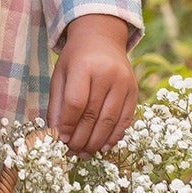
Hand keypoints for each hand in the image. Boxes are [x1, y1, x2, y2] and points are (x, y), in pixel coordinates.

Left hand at [47, 14, 136, 154]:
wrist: (102, 39)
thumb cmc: (76, 59)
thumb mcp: (60, 75)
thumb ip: (57, 104)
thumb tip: (56, 135)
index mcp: (83, 66)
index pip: (75, 103)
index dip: (67, 125)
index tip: (60, 141)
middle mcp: (107, 74)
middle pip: (93, 115)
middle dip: (81, 138)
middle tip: (72, 152)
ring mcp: (124, 82)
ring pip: (110, 120)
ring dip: (97, 142)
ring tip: (85, 153)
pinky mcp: (135, 90)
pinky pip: (126, 119)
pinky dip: (115, 136)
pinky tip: (103, 146)